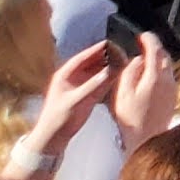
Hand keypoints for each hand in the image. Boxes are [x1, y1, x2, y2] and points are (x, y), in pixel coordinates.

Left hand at [31, 39, 121, 154]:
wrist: (54, 137)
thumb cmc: (57, 118)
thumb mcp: (74, 101)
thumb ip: (91, 87)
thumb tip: (107, 72)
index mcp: (65, 75)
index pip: (83, 57)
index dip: (96, 50)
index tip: (110, 43)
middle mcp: (74, 78)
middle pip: (93, 62)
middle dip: (107, 57)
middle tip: (122, 52)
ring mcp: (82, 86)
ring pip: (99, 72)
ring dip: (111, 67)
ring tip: (124, 62)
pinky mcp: (89, 95)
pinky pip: (102, 83)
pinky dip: (111, 78)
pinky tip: (121, 75)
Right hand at [111, 40, 179, 151]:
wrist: (147, 141)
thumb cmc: (131, 120)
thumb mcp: (122, 94)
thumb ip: (129, 72)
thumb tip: (137, 60)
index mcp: (155, 77)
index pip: (155, 50)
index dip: (149, 40)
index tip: (143, 35)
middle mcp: (168, 81)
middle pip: (164, 56)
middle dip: (154, 48)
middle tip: (143, 45)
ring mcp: (173, 89)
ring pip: (167, 67)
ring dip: (157, 61)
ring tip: (144, 62)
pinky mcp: (173, 97)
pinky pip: (168, 77)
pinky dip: (159, 72)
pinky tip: (149, 78)